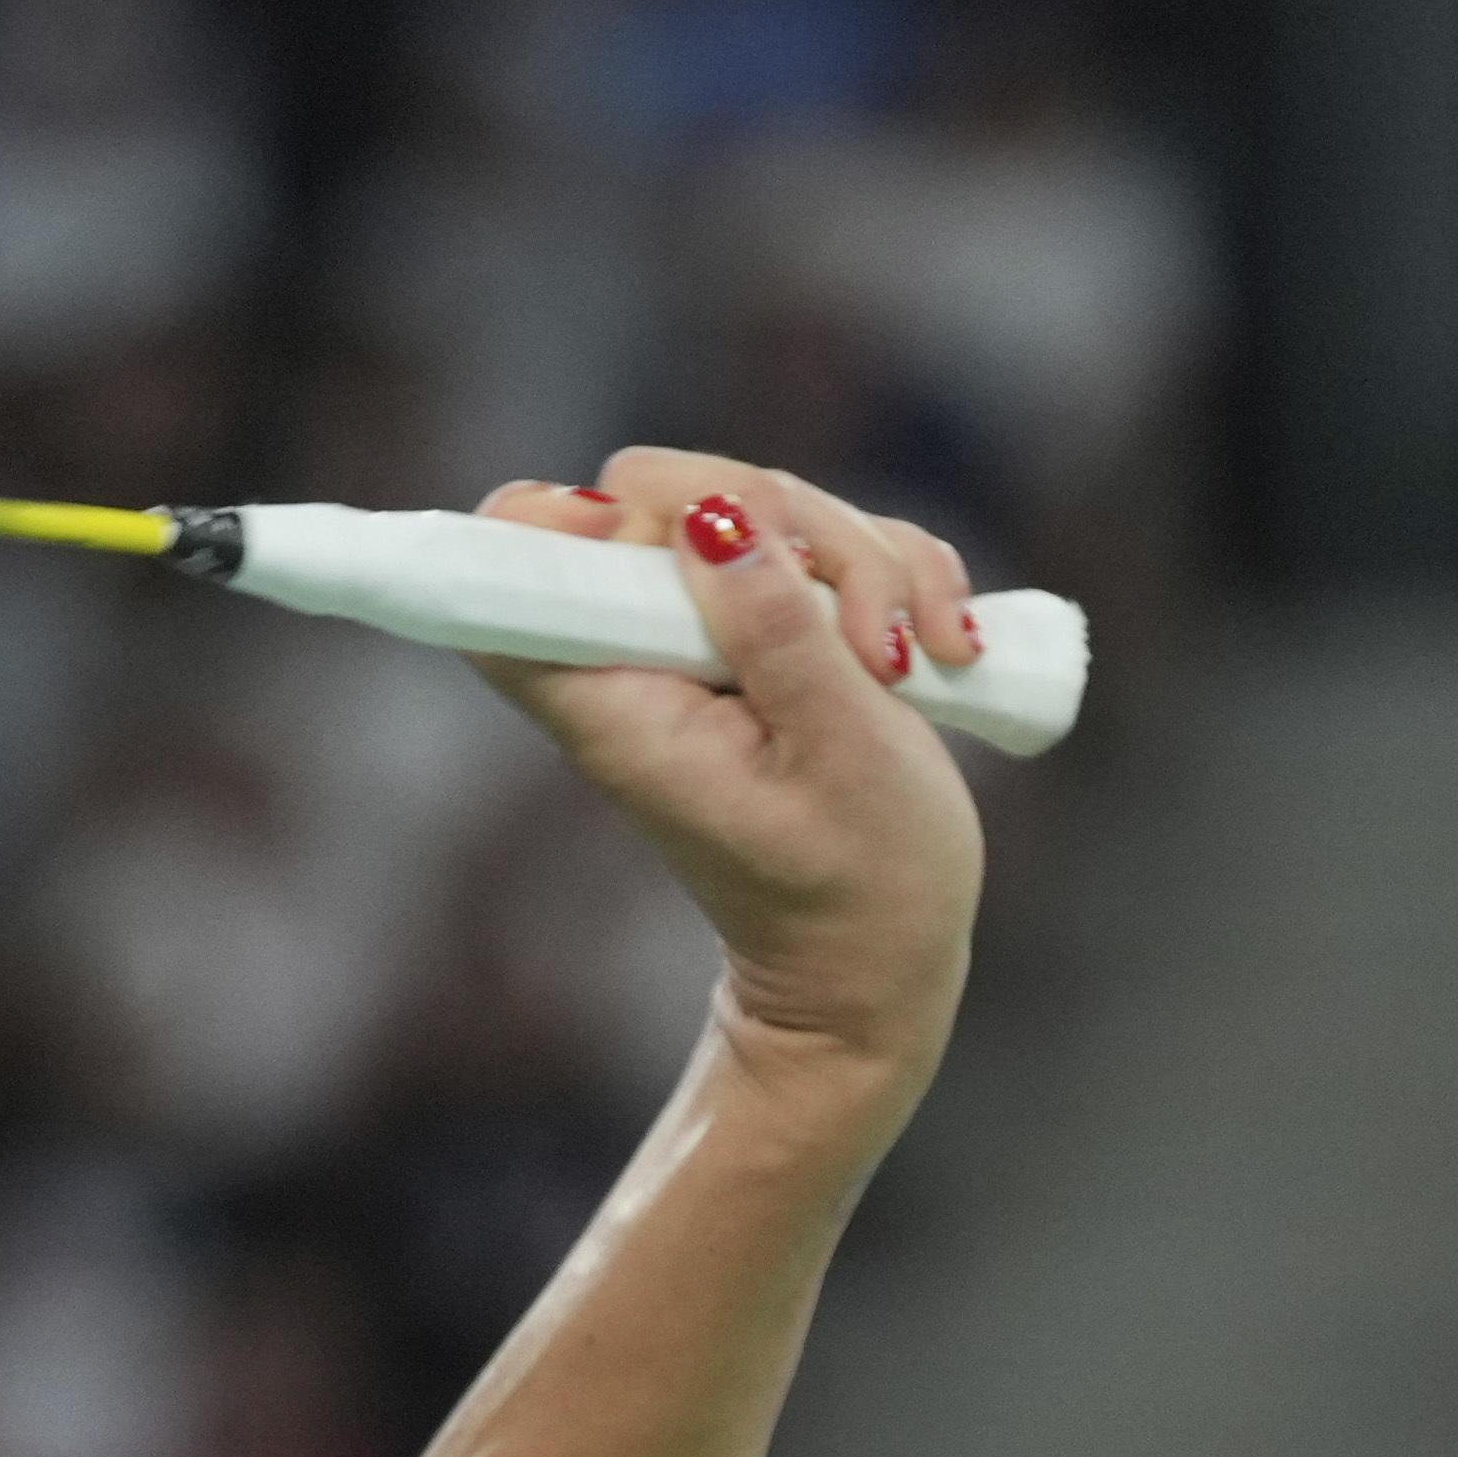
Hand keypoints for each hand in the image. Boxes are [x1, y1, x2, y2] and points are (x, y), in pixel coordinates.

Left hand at [478, 451, 988, 1104]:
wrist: (883, 962)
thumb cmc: (860, 887)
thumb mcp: (841, 755)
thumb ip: (777, 631)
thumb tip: (714, 513)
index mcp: (615, 700)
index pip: (515, 562)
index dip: (564, 517)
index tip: (674, 535)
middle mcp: (640, 655)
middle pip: (659, 494)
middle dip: (788, 525)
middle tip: (876, 639)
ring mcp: (704, 634)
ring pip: (758, 507)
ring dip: (867, 564)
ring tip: (922, 665)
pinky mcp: (767, 624)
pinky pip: (820, 542)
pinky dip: (892, 578)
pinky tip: (942, 652)